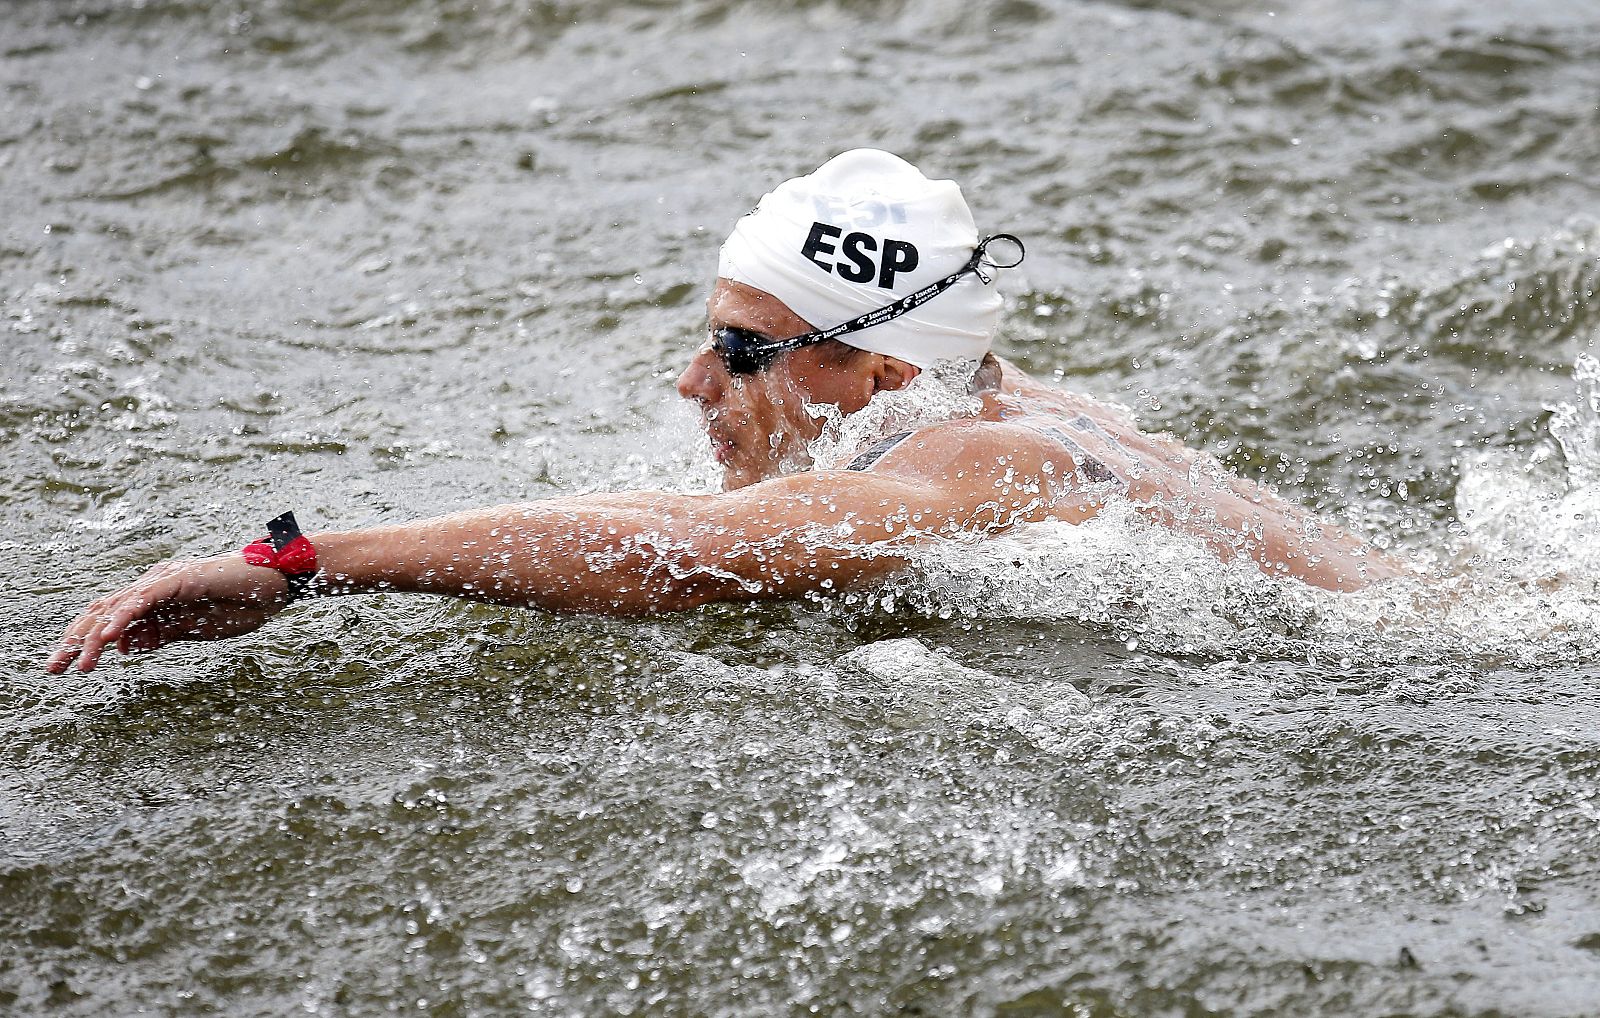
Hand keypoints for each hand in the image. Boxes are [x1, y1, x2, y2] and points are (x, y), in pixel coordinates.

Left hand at [46, 554, 289, 673]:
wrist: (277, 583)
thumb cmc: (244, 603)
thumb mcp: (197, 630)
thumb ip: (161, 636)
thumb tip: (124, 648)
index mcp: (156, 600)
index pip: (109, 619)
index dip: (85, 641)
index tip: (68, 668)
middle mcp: (153, 587)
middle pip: (102, 612)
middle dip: (74, 641)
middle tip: (54, 669)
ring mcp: (164, 581)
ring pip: (116, 607)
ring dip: (92, 636)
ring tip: (76, 662)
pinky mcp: (178, 579)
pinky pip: (143, 599)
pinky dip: (123, 617)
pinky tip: (109, 637)